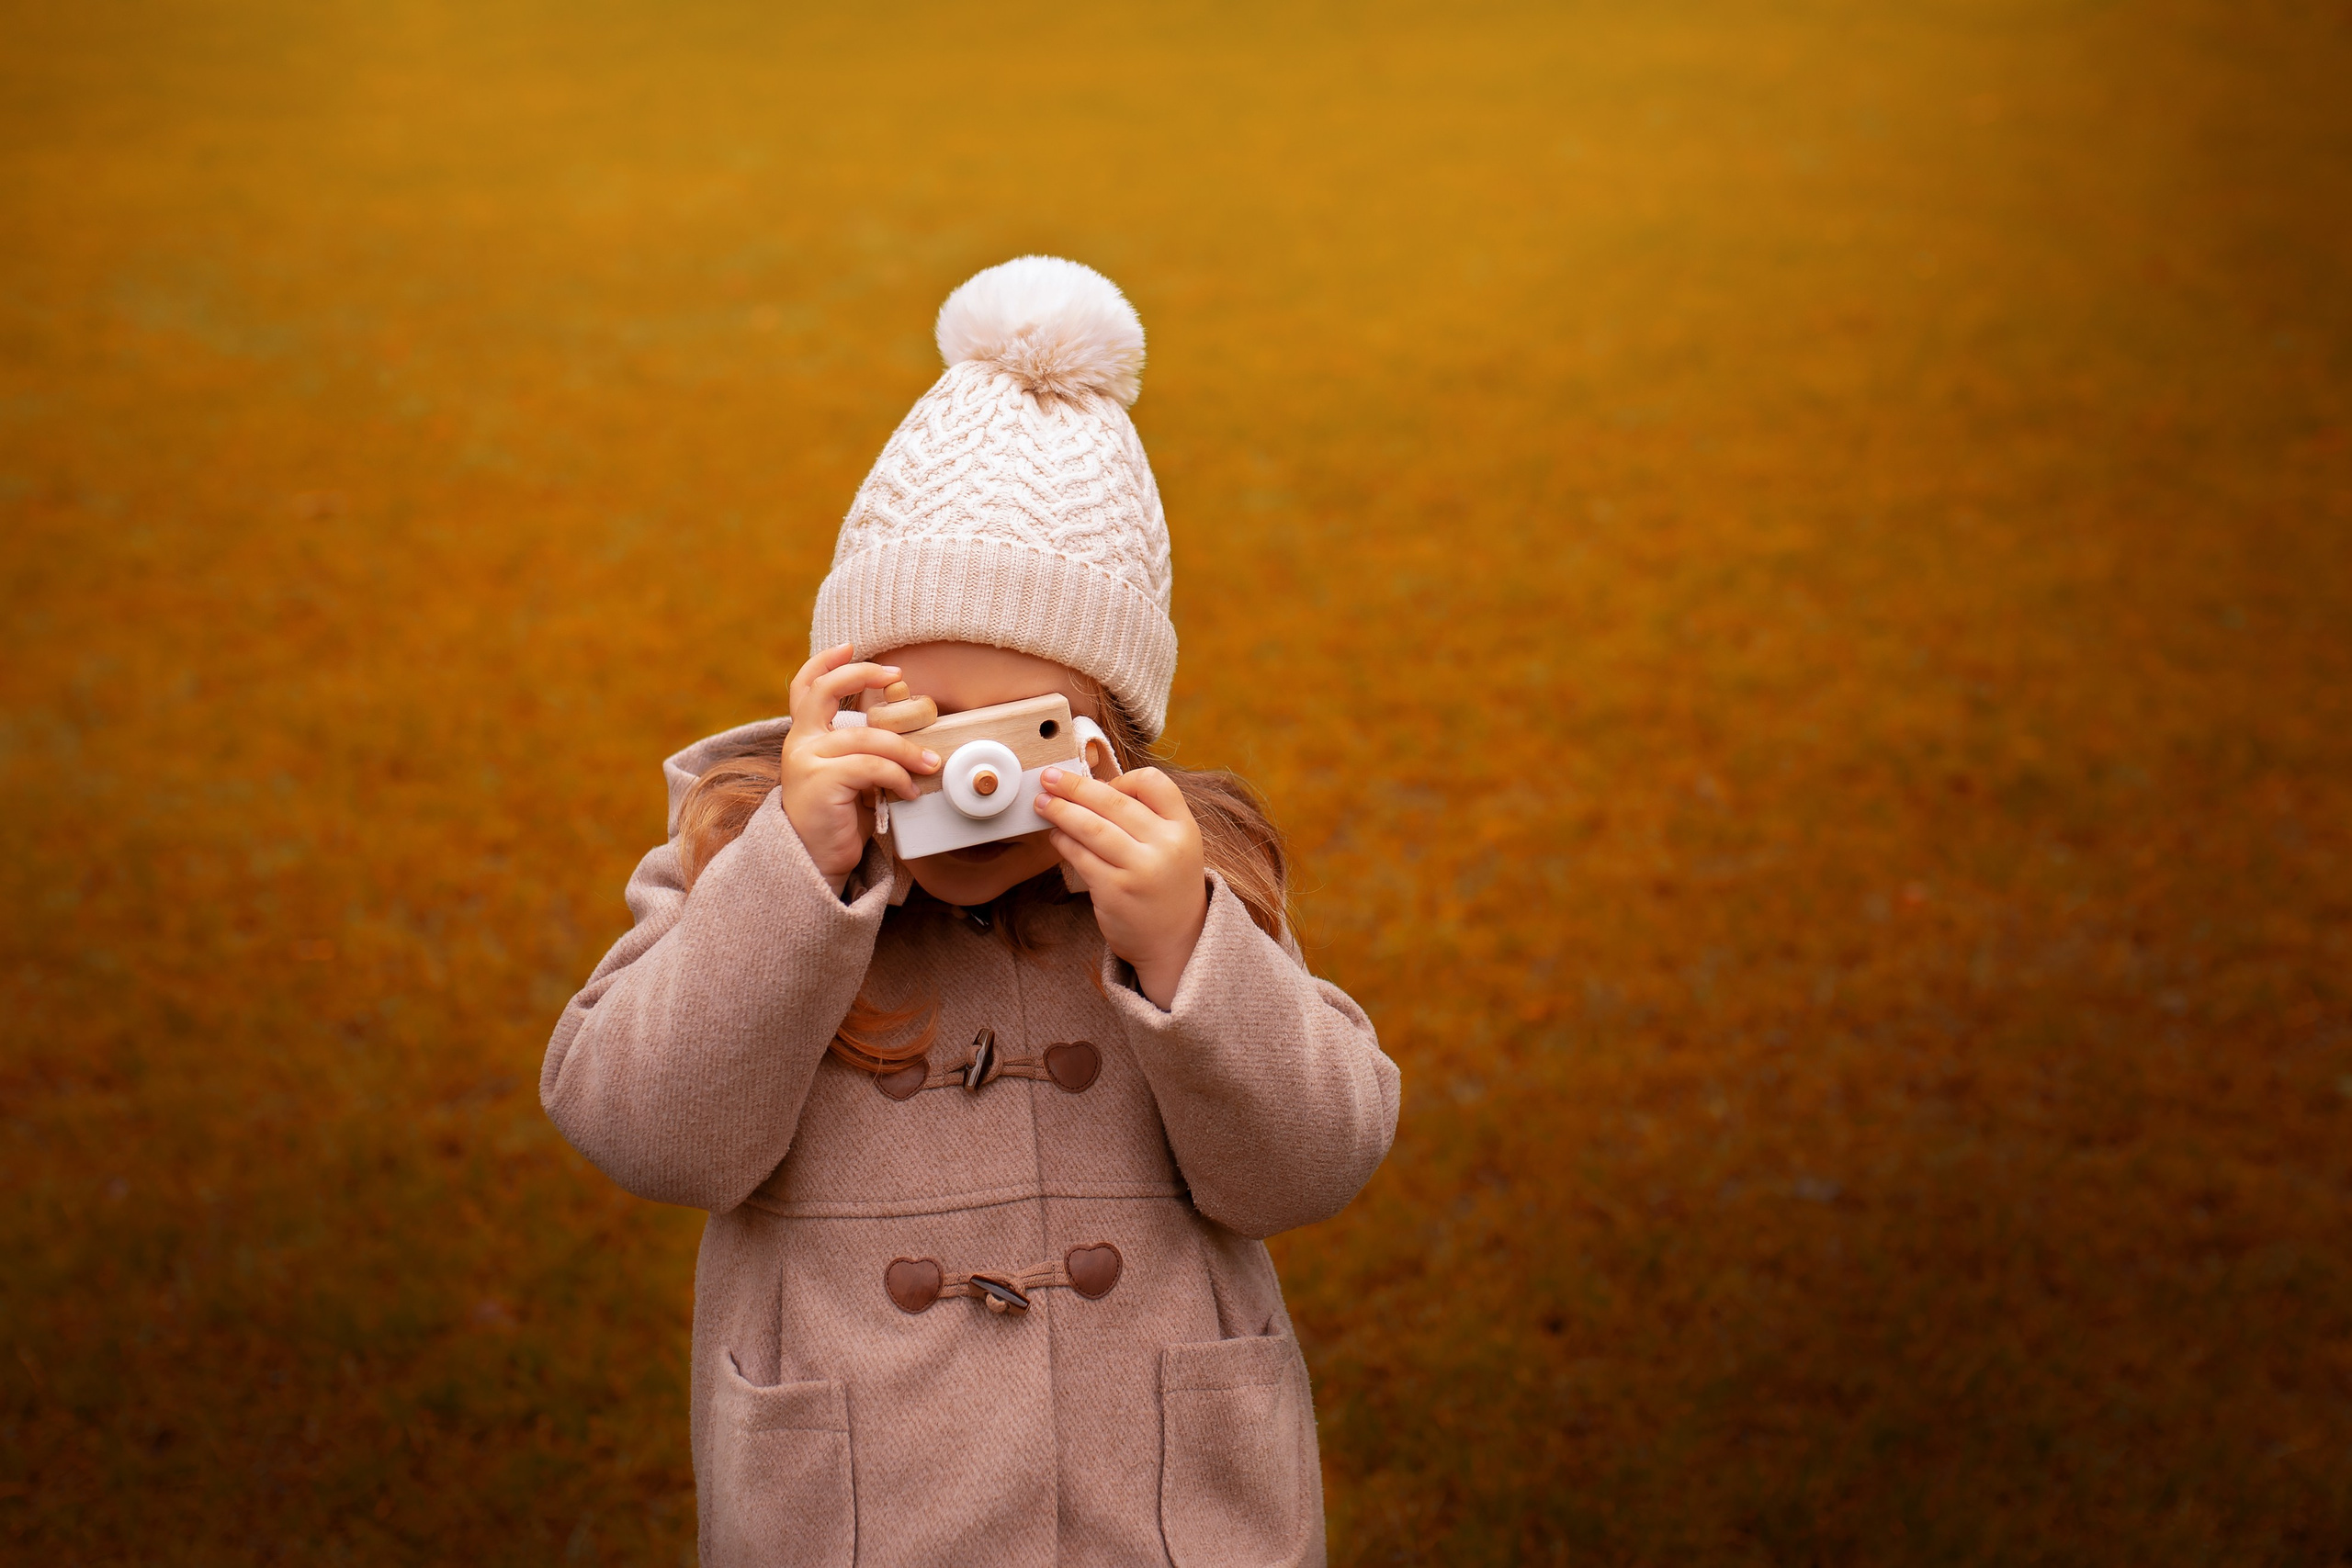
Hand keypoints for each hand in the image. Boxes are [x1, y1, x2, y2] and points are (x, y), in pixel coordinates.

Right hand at [779, 644, 939, 891]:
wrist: (813, 861)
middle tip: (896, 676)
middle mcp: (800, 742)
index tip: (850, 646)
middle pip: (825, 691)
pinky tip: (908, 792)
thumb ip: (858, 747)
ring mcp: (807, 761)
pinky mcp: (821, 783)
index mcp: (805, 736)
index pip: (804, 686)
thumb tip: (899, 723)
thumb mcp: (846, 773)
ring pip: (867, 738)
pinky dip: (898, 777)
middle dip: (862, 675)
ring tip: (929, 765)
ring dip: (907, 749)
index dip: (825, 662)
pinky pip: (871, 767)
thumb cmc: (836, 816)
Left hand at [1036, 765, 1208, 1008]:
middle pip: (1114, 802)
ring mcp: (1139, 869)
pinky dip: (1064, 841)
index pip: (1154, 783)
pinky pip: (1081, 857)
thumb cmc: (1167, 887)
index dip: (1123, 778)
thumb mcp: (1176, 847)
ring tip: (1042, 803)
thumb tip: (1095, 788)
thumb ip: (1148, 818)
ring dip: (1061, 810)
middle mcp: (1165, 846)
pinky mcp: (1114, 891)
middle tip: (1049, 777)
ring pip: (1092, 827)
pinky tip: (1055, 834)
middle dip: (1075, 786)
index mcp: (1184, 828)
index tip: (1102, 783)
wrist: (1177, 942)